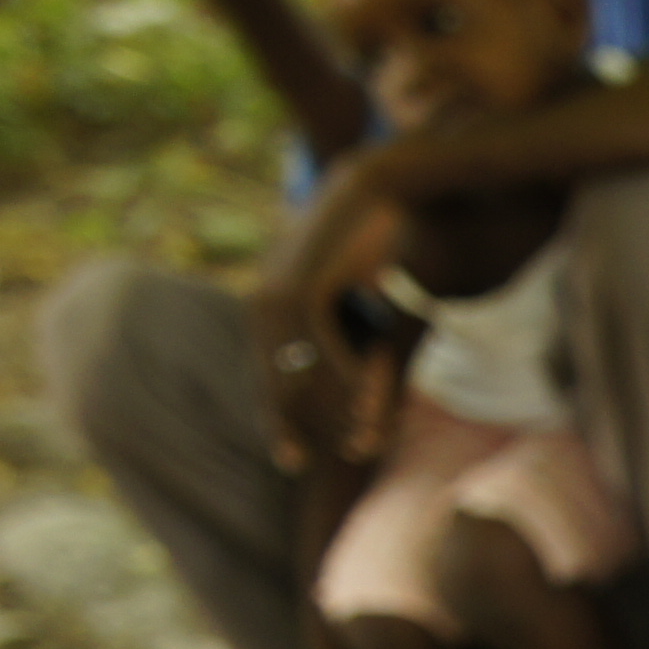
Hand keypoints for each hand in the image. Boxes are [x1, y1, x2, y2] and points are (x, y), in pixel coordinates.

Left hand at [245, 170, 399, 474]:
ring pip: (300, 370)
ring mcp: (278, 293)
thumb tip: (370, 394)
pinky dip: (347, 378)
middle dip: (302, 423)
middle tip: (326, 457)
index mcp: (269, 306)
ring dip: (335, 407)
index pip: (267, 375)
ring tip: (364, 434)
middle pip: (275, 381)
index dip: (278, 419)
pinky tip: (371, 395)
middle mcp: (263, 301)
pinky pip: (322, 348)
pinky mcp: (303, 287)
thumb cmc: (381, 242)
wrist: (384, 186)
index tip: (291, 461)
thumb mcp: (370, 303)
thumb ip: (362, 344)